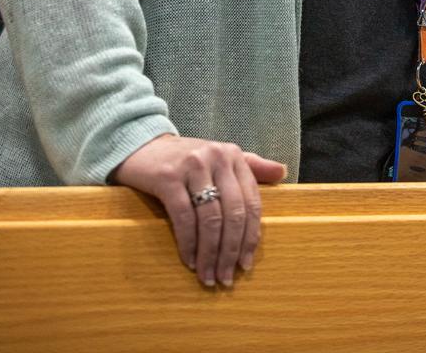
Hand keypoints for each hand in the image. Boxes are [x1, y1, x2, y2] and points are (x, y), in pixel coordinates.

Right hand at [111, 134, 286, 285]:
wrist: (143, 148)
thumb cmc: (185, 160)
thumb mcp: (220, 159)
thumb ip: (252, 166)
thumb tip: (283, 172)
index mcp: (234, 156)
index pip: (251, 202)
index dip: (250, 238)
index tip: (246, 265)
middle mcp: (217, 157)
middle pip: (233, 214)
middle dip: (231, 251)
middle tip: (226, 277)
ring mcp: (193, 166)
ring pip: (210, 219)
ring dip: (210, 254)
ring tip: (207, 276)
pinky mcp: (168, 177)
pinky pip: (184, 218)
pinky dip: (188, 244)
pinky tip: (189, 260)